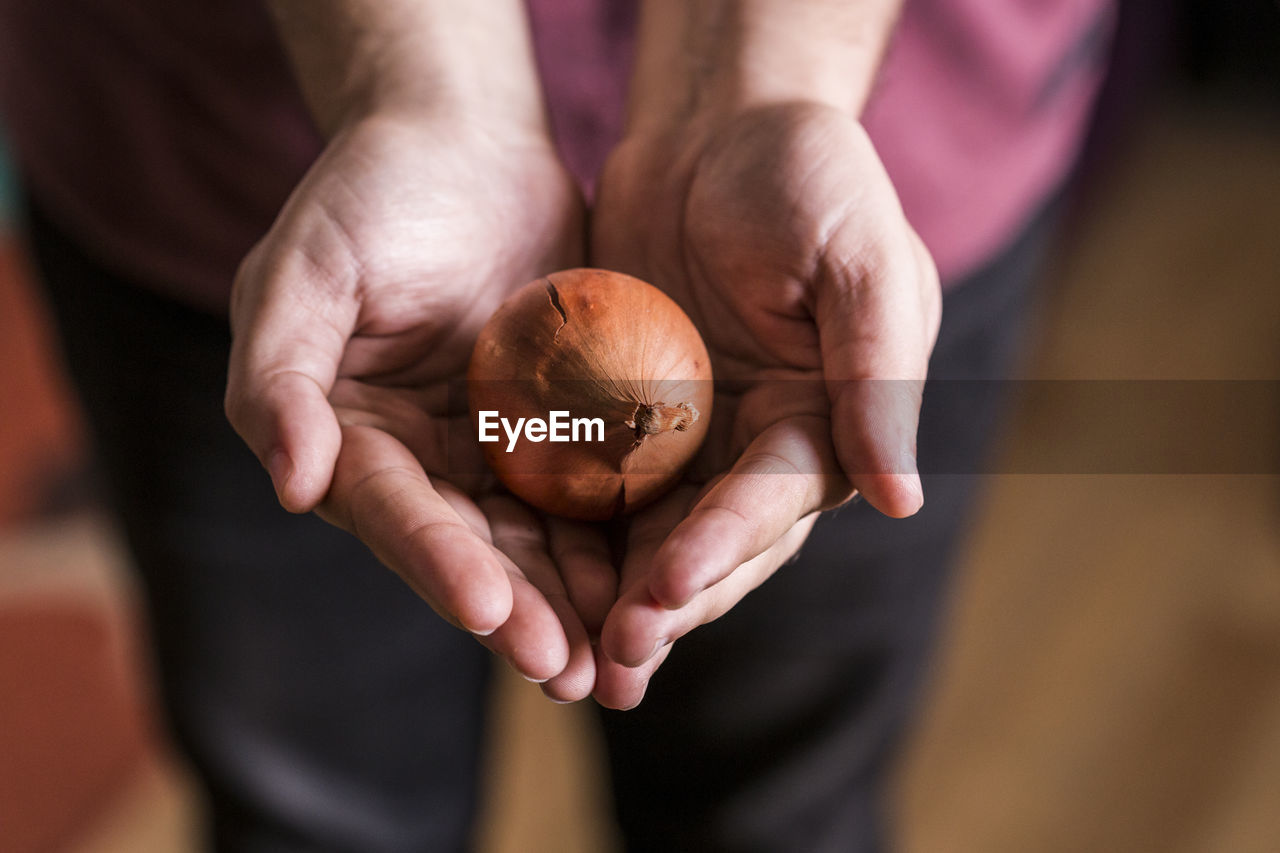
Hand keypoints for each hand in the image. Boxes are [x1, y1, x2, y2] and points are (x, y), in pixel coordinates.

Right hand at [225, 112, 601, 698]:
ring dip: (571, 602)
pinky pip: (588, 493)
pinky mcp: (558, 428)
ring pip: (534, 540)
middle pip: (468, 548)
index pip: (392, 511)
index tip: (485, 607)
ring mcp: (491, 449)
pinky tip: (654, 585)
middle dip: (515, 611)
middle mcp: (419, 460)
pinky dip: (616, 541)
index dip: (435, 562)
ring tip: (616, 660)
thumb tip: (293, 487)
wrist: (463, 138)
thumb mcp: (304, 270)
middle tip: (564, 668)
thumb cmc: (370, 192)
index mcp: (348, 436)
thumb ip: (280, 377)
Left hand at [585, 101, 941, 707]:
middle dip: (665, 604)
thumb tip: (901, 501)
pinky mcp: (627, 414)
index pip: (771, 502)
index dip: (722, 548)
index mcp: (824, 423)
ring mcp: (689, 435)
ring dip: (618, 599)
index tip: (667, 587)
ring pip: (653, 534)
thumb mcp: (860, 261)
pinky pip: (598, 484)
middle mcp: (758, 445)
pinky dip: (572, 536)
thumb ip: (875, 377)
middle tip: (614, 661)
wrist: (721, 123)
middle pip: (712, 544)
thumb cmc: (809, 176)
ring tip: (575, 661)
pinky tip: (532, 580)